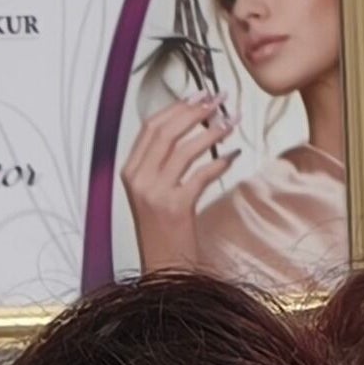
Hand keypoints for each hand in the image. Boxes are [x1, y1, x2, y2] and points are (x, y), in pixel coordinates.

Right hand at [121, 94, 238, 272]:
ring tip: (231, 122)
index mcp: (130, 173)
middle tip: (218, 100)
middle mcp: (139, 181)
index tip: (198, 94)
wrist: (165, 271)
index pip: (151, 127)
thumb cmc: (164, 233)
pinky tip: (233, 156)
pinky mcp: (175, 208)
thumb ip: (162, 162)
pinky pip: (201, 175)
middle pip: (166, 131)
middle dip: (195, 110)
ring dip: (212, 131)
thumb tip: (189, 126)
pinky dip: (219, 162)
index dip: (177, 106)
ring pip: (185, 149)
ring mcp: (155, 194)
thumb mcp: (154, 193)